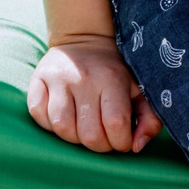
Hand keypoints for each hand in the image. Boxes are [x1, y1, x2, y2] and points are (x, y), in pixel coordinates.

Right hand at [27, 36, 161, 153]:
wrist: (86, 40)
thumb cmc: (116, 73)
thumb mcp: (141, 90)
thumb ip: (150, 120)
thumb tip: (136, 147)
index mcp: (112, 79)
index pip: (115, 124)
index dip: (120, 143)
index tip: (121, 140)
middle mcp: (83, 78)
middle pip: (88, 134)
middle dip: (99, 145)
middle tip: (103, 136)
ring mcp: (57, 79)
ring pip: (62, 128)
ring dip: (74, 137)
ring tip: (83, 127)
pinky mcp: (38, 81)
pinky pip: (39, 115)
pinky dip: (50, 124)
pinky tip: (64, 117)